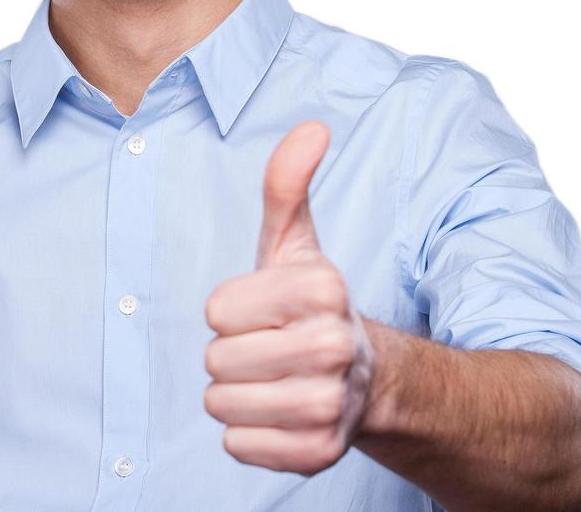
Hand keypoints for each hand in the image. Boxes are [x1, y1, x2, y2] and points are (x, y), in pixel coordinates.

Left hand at [202, 120, 377, 474]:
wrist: (364, 380)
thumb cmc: (307, 304)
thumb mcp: (293, 242)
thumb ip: (287, 184)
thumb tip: (313, 127)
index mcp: (324, 288)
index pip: (217, 309)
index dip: (230, 311)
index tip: (264, 310)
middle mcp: (334, 346)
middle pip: (216, 360)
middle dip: (229, 356)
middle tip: (267, 348)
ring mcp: (332, 404)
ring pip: (223, 406)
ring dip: (233, 397)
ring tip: (269, 381)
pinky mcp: (321, 453)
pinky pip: (239, 447)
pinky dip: (246, 436)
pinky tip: (277, 414)